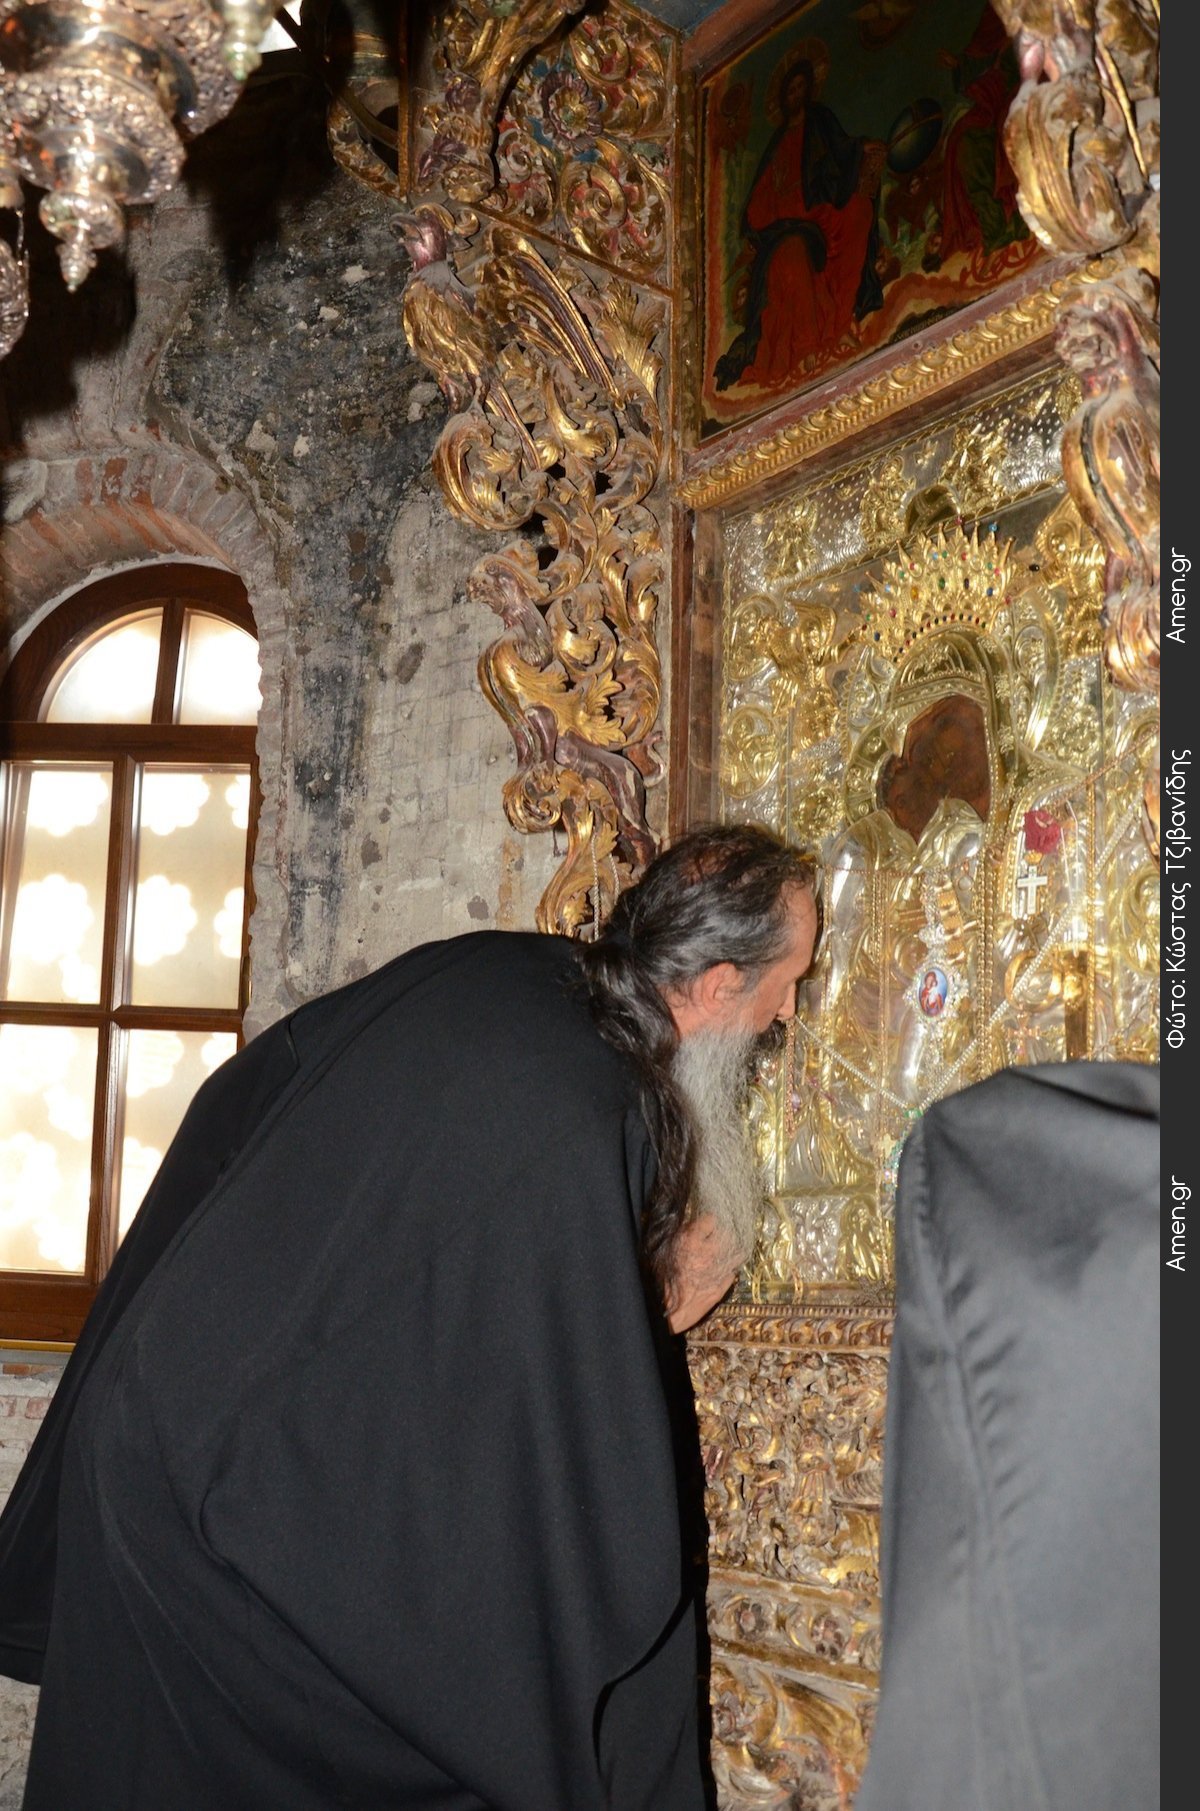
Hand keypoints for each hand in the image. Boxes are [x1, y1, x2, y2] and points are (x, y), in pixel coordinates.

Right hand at [665, 1215, 738, 1332]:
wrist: (668, 1311)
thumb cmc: (660, 1280)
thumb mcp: (663, 1250)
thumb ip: (680, 1235)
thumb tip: (692, 1223)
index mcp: (691, 1241)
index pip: (711, 1218)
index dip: (709, 1219)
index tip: (706, 1222)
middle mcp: (709, 1252)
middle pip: (728, 1232)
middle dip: (723, 1231)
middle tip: (716, 1234)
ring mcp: (720, 1269)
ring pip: (738, 1249)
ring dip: (732, 1247)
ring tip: (725, 1248)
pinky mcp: (725, 1284)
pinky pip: (734, 1269)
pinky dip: (730, 1265)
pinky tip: (723, 1266)